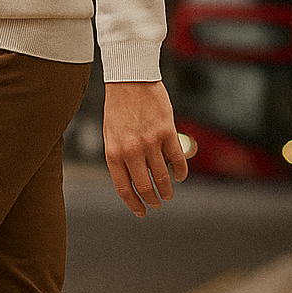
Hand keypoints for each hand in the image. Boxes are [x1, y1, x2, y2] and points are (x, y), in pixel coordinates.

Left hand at [103, 81, 188, 216]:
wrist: (130, 79)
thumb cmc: (119, 109)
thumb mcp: (111, 136)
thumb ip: (120, 159)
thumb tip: (134, 183)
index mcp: (113, 153)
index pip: (124, 189)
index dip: (134, 204)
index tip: (142, 212)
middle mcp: (131, 150)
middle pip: (145, 187)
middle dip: (152, 200)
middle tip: (157, 203)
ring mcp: (150, 141)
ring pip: (163, 177)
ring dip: (167, 190)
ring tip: (168, 194)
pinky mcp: (167, 131)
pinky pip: (177, 160)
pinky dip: (180, 172)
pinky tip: (179, 176)